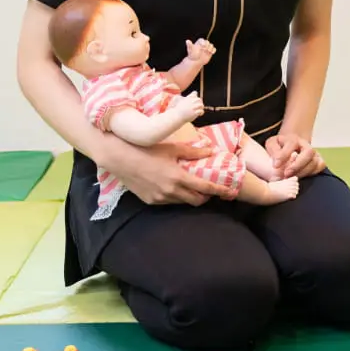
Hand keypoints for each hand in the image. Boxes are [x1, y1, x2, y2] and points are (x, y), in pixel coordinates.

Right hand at [98, 137, 229, 205]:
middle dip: (206, 197)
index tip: (229, 190)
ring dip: (190, 197)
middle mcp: (170, 191)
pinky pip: (169, 202)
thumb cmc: (147, 150)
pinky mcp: (150, 201)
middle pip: (195, 200)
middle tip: (210, 190)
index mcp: (178, 177)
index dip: (218, 190)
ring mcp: (159, 198)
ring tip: (193, 188)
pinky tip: (175, 189)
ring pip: (182, 202)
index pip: (205, 188)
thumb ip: (193, 151)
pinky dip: (176, 197)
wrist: (121, 159)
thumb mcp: (173, 148)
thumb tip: (210, 150)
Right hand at [169, 92, 204, 122]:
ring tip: (199, 110)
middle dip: (199, 103)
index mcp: (188, 98)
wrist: (177, 116)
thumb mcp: (179, 101)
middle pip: (199, 99)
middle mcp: (192, 101)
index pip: (194, 93)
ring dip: (201, 108)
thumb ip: (183, 99)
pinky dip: (201, 113)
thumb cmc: (178, 109)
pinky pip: (201, 111)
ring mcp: (193, 107)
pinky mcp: (195, 112)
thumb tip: (185, 97)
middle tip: (197, 107)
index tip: (193, 100)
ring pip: (201, 105)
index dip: (195, 96)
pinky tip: (200, 115)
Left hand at [186, 38, 216, 63]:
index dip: (203, 42)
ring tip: (208, 51)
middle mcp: (203, 45)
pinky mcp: (210, 52)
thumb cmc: (192, 55)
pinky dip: (213, 50)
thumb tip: (187, 41)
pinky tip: (212, 53)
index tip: (203, 45)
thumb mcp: (190, 50)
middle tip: (205, 49)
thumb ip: (189, 45)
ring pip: (211, 45)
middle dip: (207, 45)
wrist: (195, 61)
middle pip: (207, 42)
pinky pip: (214, 49)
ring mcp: (207, 48)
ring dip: (210, 48)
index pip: (201, 40)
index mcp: (198, 43)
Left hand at [265, 132, 325, 178]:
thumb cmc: (280, 146)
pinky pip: (320, 167)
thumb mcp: (272, 143)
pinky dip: (311, 173)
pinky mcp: (319, 161)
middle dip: (297, 165)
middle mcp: (306, 145)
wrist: (291, 146)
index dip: (283, 155)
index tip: (275, 165)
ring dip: (302, 172)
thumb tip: (276, 163)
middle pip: (308, 152)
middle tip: (286, 174)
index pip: (291, 144)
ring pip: (314, 162)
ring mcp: (314, 153)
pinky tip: (300, 176)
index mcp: (293, 139)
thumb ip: (273, 150)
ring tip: (291, 178)